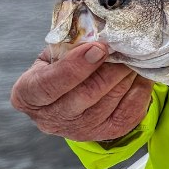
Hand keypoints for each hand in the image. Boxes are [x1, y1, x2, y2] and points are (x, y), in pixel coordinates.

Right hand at [10, 42, 153, 141]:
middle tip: (125, 49)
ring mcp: (77, 131)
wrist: (69, 93)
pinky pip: (128, 114)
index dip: (75, 66)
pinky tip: (140, 75)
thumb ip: (69, 45)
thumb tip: (98, 33)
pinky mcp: (103, 134)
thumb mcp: (53, 52)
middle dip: (110, 69)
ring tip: (134, 57)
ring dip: (126, 76)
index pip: (49, 85)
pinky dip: (138, 91)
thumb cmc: (59, 67)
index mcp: (28, 95)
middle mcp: (50, 118)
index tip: (99, 48)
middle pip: (86, 94)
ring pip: (109, 102)